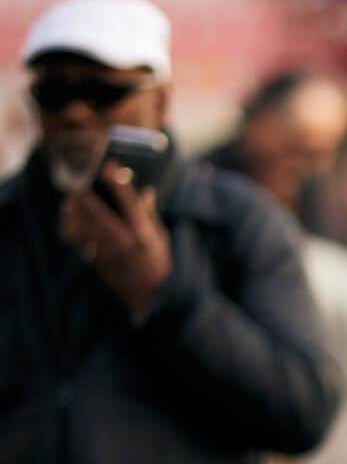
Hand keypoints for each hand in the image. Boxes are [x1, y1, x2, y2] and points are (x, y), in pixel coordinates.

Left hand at [59, 164, 171, 313]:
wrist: (149, 296)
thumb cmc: (157, 263)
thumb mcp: (160, 238)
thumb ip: (149, 215)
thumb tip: (146, 191)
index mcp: (144, 235)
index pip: (130, 204)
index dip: (119, 184)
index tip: (109, 167)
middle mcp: (126, 244)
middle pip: (101, 216)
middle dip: (86, 198)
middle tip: (75, 184)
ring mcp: (110, 254)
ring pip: (85, 230)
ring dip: (74, 213)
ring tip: (69, 201)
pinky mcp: (98, 262)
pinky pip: (79, 243)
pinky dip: (70, 229)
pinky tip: (68, 219)